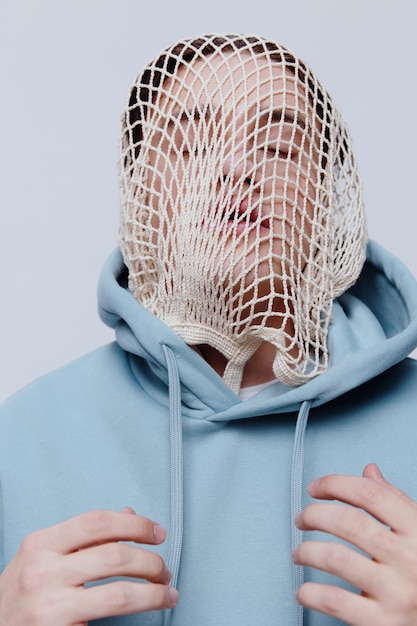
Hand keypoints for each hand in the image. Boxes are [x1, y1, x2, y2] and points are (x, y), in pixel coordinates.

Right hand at [0, 507, 177, 624]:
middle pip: (114, 557)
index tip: (158, 533)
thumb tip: (131, 515)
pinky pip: (108, 621)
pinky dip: (135, 616)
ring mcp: (49, 607)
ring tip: (167, 593)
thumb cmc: (25, 591)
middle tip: (164, 570)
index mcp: (41, 543)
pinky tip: (147, 612)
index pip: (98, 522)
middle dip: (150, 562)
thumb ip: (86, 536)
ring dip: (152, 593)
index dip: (135, 525)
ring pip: (118, 594)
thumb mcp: (46, 554)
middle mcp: (42, 571)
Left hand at [293, 463, 416, 624]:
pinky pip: (335, 602)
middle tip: (302, 519)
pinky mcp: (383, 624)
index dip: (336, 484)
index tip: (316, 487)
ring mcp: (396, 593)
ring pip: (336, 559)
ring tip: (299, 553)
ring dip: (307, 552)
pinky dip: (311, 593)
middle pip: (349, 523)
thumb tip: (369, 471)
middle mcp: (408, 559)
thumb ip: (395, 501)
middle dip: (314, 515)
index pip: (371, 494)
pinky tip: (304, 591)